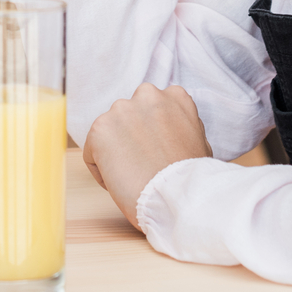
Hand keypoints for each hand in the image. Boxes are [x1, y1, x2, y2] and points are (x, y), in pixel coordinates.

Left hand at [81, 84, 210, 229]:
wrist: (176, 196)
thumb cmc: (190, 178)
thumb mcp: (199, 141)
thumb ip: (179, 125)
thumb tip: (168, 129)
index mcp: (174, 96)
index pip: (153, 110)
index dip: (153, 136)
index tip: (156, 154)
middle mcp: (147, 95)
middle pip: (129, 117)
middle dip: (131, 138)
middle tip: (142, 165)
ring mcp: (121, 109)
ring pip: (110, 133)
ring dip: (116, 152)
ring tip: (133, 176)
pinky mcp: (100, 129)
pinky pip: (92, 152)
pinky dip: (101, 170)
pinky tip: (120, 182)